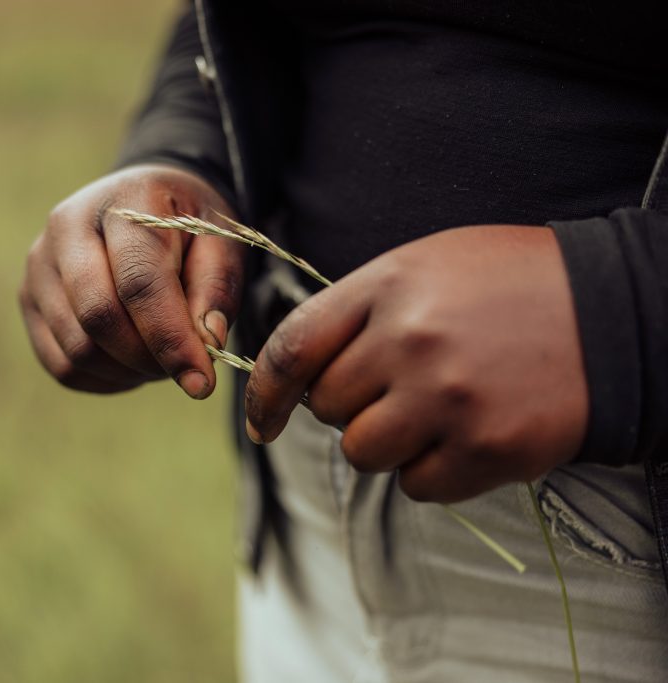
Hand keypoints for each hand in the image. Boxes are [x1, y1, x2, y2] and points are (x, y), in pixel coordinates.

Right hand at [20, 164, 244, 396]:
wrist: (138, 203)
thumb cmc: (185, 224)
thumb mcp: (220, 239)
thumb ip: (216, 287)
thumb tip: (207, 342)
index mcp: (124, 201)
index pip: (140, 282)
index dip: (171, 339)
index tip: (201, 383)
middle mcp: (67, 226)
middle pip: (98, 316)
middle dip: (147, 359)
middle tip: (184, 369)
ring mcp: (40, 264)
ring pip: (77, 349)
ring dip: (127, 371)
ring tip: (160, 357)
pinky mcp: (28, 298)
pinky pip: (62, 366)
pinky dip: (104, 379)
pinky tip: (132, 363)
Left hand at [244, 225, 587, 502]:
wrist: (616, 312)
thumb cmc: (511, 285)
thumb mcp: (426, 266)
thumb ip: (359, 311)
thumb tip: (302, 374)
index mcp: (387, 287)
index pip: (293, 349)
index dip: (265, 392)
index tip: (261, 420)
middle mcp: (409, 340)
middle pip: (326, 408)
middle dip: (349, 407)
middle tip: (398, 388)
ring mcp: (447, 397)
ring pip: (363, 452)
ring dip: (387, 443)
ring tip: (433, 412)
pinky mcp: (485, 448)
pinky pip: (416, 486)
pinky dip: (431, 471)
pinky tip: (466, 435)